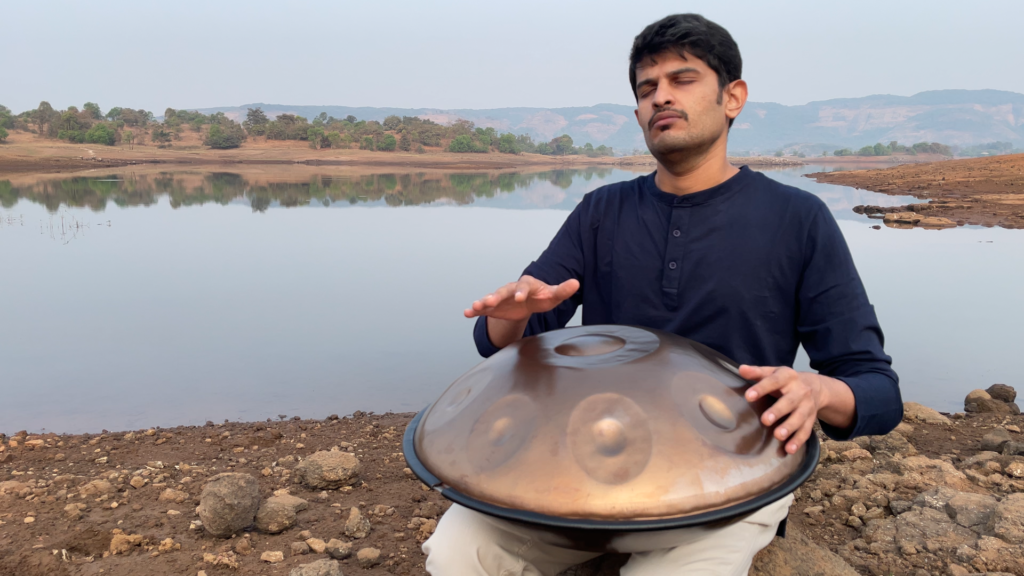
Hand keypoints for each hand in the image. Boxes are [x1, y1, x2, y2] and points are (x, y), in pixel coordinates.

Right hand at [463, 275, 579, 320]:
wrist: (529, 301)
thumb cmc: (542, 296)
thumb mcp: (553, 295)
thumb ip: (562, 290)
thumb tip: (576, 283)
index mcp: (526, 285)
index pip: (524, 287)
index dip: (522, 292)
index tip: (520, 298)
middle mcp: (511, 289)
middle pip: (503, 291)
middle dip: (497, 296)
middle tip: (490, 301)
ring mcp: (501, 298)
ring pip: (491, 298)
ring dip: (483, 301)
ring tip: (475, 305)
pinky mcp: (494, 307)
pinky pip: (484, 308)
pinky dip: (475, 310)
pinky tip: (467, 313)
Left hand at [739, 366, 832, 454]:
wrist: (816, 387)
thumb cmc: (786, 381)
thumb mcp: (773, 372)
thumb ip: (757, 372)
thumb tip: (741, 369)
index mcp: (788, 376)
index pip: (774, 381)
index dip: (761, 388)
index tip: (748, 396)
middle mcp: (800, 391)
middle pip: (790, 401)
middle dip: (778, 411)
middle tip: (765, 420)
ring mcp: (807, 406)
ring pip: (799, 418)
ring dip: (789, 427)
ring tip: (778, 435)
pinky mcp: (811, 420)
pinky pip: (805, 431)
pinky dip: (798, 441)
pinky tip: (789, 450)